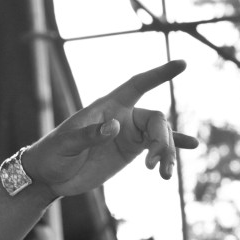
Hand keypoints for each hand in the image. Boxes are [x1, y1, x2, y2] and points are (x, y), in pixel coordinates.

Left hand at [23, 60, 198, 197]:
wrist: (49, 176)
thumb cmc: (53, 154)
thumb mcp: (66, 144)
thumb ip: (89, 135)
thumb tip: (115, 127)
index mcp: (107, 106)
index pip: (136, 85)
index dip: (158, 74)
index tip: (182, 64)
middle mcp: (122, 116)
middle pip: (155, 119)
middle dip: (161, 140)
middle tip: (153, 163)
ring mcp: (128, 134)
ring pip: (160, 136)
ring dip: (167, 153)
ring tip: (165, 175)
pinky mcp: (130, 151)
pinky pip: (156, 147)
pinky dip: (173, 148)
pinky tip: (190, 147)